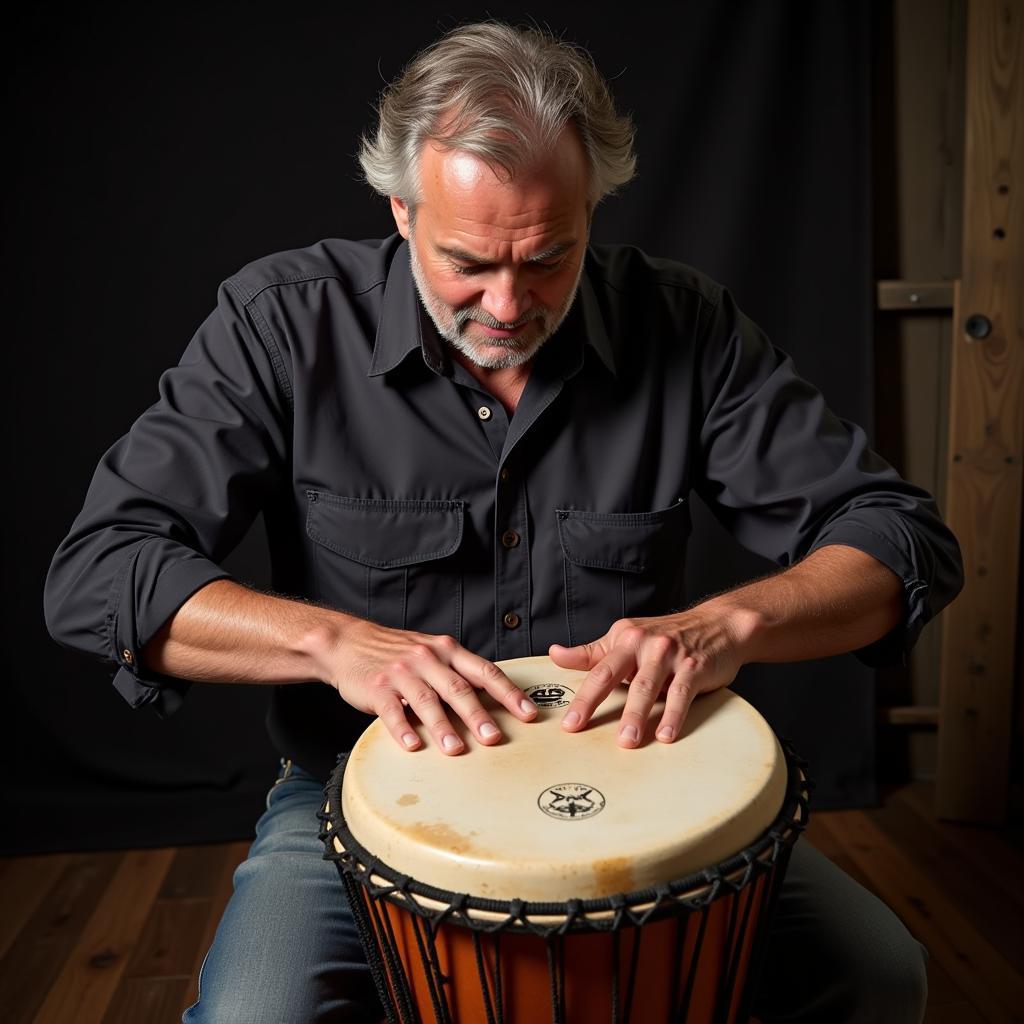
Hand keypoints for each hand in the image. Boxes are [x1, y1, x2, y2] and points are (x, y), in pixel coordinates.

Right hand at [319, 618, 536, 754]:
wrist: (349, 642)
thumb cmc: (397, 652)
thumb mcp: (432, 652)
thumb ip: (458, 672)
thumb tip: (495, 701)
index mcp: (447, 650)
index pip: (485, 671)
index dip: (509, 693)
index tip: (529, 713)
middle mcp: (428, 659)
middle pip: (458, 688)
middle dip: (478, 715)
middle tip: (495, 738)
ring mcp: (402, 672)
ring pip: (427, 701)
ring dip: (442, 727)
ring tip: (455, 749)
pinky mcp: (377, 687)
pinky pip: (391, 710)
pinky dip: (402, 729)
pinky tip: (412, 746)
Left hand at [549, 606, 746, 747]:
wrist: (718, 625)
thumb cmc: (667, 637)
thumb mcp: (627, 638)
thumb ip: (592, 652)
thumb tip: (554, 654)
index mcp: (624, 638)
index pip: (595, 669)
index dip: (580, 696)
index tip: (568, 723)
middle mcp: (643, 643)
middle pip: (613, 675)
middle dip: (593, 703)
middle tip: (579, 729)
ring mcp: (669, 654)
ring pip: (646, 687)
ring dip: (635, 716)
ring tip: (627, 742)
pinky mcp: (694, 666)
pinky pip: (681, 694)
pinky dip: (673, 715)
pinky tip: (665, 735)